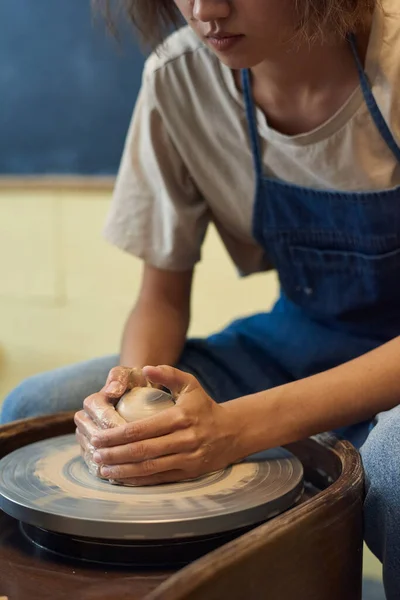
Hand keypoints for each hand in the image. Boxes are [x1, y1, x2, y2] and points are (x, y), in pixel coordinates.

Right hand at [74, 366, 147, 475]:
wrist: (134, 391)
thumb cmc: (135, 382)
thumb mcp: (130, 374)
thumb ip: (121, 376)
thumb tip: (112, 389)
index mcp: (93, 403)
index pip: (101, 417)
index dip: (117, 425)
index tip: (138, 431)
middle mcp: (84, 422)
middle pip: (94, 440)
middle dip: (114, 448)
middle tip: (139, 455)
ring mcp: (86, 439)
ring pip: (93, 456)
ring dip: (111, 463)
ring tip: (134, 467)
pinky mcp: (91, 454)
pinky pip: (97, 467)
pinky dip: (111, 473)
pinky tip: (130, 475)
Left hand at [88, 366, 240, 484]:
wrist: (232, 432)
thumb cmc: (204, 407)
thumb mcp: (190, 385)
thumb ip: (168, 374)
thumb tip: (146, 368)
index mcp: (180, 417)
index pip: (141, 429)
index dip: (116, 436)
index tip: (98, 437)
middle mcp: (184, 440)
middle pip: (141, 451)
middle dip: (114, 454)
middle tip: (94, 454)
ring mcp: (187, 459)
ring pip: (148, 468)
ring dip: (122, 470)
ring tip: (102, 469)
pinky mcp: (188, 473)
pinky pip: (158, 478)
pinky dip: (137, 480)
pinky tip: (121, 478)